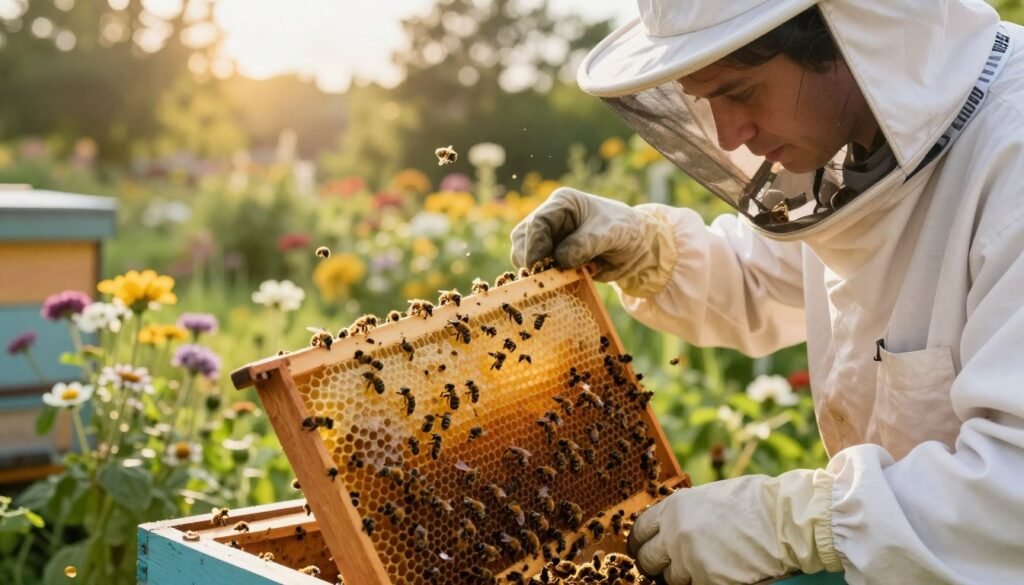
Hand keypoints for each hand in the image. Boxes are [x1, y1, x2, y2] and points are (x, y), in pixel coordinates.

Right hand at [509, 187, 676, 294]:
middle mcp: (549, 219)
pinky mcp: (550, 258)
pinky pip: (536, 270)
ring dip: (535, 272)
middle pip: (523, 239)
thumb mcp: (610, 233)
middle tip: (546, 279)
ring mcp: (547, 239)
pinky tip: (558, 285)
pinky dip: (543, 280)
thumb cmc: (625, 231)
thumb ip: (585, 244)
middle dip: (531, 260)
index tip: (540, 266)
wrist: (636, 249)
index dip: (534, 245)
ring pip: (524, 256)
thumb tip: (560, 260)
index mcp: (562, 203)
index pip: (538, 222)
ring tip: (556, 282)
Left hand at [628, 470, 839, 584]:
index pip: (640, 531)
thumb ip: (685, 513)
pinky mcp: (710, 581)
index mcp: (674, 508)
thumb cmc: (754, 503)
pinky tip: (722, 572)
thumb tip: (669, 526)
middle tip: (667, 566)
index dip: (641, 542)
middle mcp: (676, 534)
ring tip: (705, 565)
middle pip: (648, 560)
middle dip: (656, 565)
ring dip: (684, 575)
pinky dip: (705, 582)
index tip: (645, 548)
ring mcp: (691, 561)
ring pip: (672, 579)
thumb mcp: (709, 497)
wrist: (785, 519)